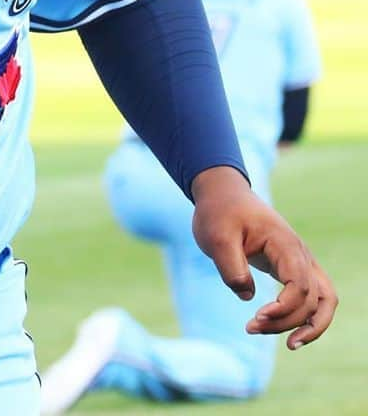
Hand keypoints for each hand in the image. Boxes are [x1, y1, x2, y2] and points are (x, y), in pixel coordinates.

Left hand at [191, 165, 336, 348]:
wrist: (222, 193)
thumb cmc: (219, 212)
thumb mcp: (216, 236)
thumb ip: (231, 266)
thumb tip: (248, 296)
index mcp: (284, 243)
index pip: (300, 285)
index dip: (284, 308)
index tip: (256, 316)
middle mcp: (301, 254)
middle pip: (313, 299)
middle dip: (287, 321)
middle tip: (251, 327)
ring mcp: (301, 261)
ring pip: (323, 301)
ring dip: (308, 325)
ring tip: (290, 345)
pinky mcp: (293, 268)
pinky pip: (313, 298)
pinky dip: (308, 317)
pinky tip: (289, 333)